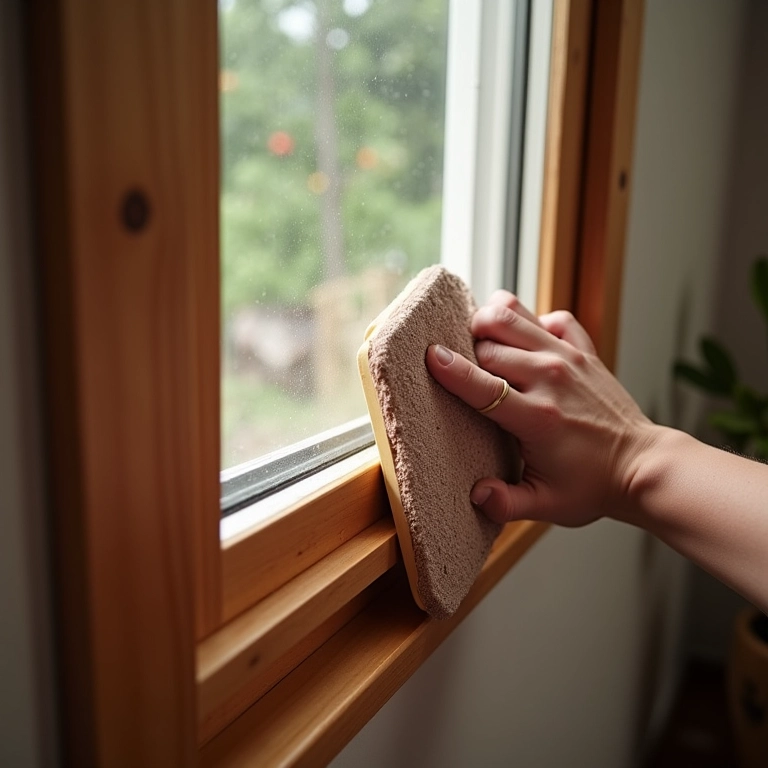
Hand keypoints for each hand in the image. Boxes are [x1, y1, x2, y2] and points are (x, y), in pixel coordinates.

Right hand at [425, 291, 659, 525]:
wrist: (643, 466)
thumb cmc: (591, 486)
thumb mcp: (547, 506)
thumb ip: (507, 503)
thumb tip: (476, 493)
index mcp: (538, 419)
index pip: (484, 385)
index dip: (452, 369)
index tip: (431, 355)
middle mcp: (552, 379)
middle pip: (490, 346)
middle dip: (465, 349)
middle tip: (455, 361)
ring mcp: (569, 359)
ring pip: (515, 318)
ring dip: (488, 320)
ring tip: (475, 334)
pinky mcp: (583, 351)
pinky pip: (550, 317)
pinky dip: (530, 320)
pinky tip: (523, 341)